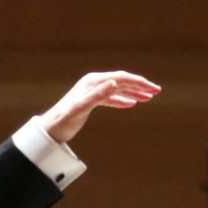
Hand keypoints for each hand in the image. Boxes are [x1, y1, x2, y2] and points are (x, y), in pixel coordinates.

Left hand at [39, 71, 160, 143]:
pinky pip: (111, 98)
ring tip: (148, 97)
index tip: (153, 89)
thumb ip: (98, 95)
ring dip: (133, 92)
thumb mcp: (81, 108)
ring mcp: (92, 91)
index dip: (139, 82)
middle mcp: (94, 83)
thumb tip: (114, 82)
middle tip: (157, 91)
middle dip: (140, 86)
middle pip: (121, 81)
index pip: (121, 78)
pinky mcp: (90, 101)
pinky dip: (122, 100)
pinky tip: (131, 104)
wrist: (50, 129)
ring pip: (118, 89)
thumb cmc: (64, 120)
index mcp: (94, 81)